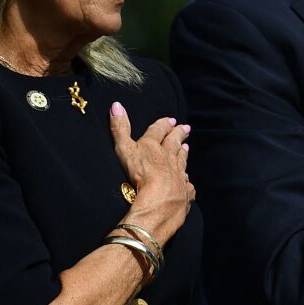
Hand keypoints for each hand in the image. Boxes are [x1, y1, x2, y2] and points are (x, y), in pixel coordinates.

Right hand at [109, 102, 194, 243]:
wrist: (160, 199)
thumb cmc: (140, 173)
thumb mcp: (124, 149)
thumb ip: (120, 128)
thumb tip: (116, 105)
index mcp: (153, 146)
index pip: (159, 131)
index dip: (163, 125)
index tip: (170, 120)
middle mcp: (169, 157)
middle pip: (175, 143)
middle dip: (179, 134)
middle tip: (185, 128)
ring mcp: (178, 174)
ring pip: (181, 161)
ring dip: (183, 154)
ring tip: (186, 148)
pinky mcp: (184, 191)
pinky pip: (186, 185)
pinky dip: (186, 181)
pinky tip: (187, 180)